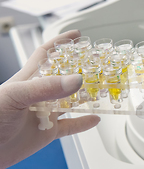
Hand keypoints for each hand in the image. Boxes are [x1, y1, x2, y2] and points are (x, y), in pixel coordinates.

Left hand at [0, 30, 99, 168]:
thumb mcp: (15, 96)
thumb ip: (46, 88)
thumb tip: (76, 80)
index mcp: (27, 80)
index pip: (45, 55)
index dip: (60, 44)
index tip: (76, 36)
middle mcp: (38, 95)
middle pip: (63, 78)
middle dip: (80, 70)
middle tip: (97, 65)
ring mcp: (43, 113)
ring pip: (70, 102)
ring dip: (86, 97)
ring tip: (102, 90)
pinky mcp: (47, 132)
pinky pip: (70, 126)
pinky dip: (83, 123)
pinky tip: (95, 119)